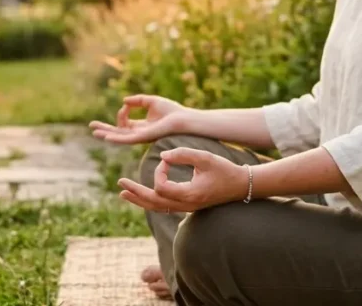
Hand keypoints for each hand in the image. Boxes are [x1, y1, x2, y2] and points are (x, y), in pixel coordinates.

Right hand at [89, 94, 191, 143]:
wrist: (182, 118)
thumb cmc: (171, 110)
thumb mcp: (150, 101)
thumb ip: (137, 101)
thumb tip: (124, 101)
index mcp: (142, 126)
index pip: (124, 123)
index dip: (121, 113)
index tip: (126, 105)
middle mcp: (139, 134)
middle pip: (118, 132)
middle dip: (105, 129)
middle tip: (91, 126)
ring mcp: (140, 137)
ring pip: (119, 137)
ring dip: (106, 133)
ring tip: (94, 131)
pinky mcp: (142, 138)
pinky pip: (126, 139)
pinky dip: (115, 137)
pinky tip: (106, 135)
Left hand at [117, 148, 248, 212]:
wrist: (241, 186)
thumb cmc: (225, 170)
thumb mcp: (205, 157)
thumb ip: (183, 154)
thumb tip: (162, 155)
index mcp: (189, 195)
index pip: (161, 187)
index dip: (159, 171)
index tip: (167, 159)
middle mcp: (185, 205)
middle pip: (153, 202)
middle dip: (135, 192)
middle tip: (119, 184)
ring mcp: (186, 208)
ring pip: (157, 207)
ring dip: (139, 199)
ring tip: (124, 193)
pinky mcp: (188, 206)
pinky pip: (164, 206)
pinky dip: (150, 201)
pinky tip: (142, 196)